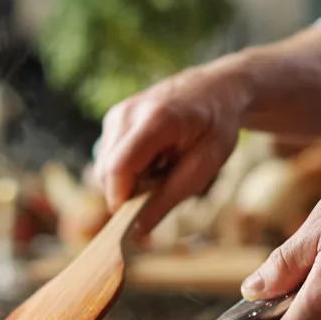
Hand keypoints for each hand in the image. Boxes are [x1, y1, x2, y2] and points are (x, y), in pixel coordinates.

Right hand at [92, 60, 250, 232]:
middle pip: (107, 171)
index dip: (120, 199)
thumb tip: (139, 231)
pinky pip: (107, 158)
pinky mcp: (112, 118)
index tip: (133, 220)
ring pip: (104, 167)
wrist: (216, 88)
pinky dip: (127, 167)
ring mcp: (117, 113)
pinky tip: (152, 157)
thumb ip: (170, 198)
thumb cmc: (216, 126)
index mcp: (157, 120)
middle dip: (130, 190)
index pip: (119, 167)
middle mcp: (128, 112)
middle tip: (164, 184)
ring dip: (129, 179)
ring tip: (161, 167)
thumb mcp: (206, 165)